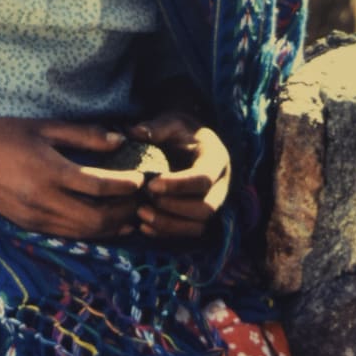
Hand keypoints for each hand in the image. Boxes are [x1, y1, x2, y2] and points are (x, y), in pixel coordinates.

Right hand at [0, 116, 148, 239]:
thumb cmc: (4, 134)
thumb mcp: (43, 127)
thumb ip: (83, 135)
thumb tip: (119, 141)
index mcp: (48, 172)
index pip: (98, 187)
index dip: (124, 186)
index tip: (141, 179)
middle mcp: (43, 201)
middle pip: (96, 218)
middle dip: (124, 212)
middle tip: (143, 200)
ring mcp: (36, 218)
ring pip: (84, 233)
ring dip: (112, 227)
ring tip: (131, 214)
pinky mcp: (30, 227)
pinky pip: (69, 235)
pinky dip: (92, 232)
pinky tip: (105, 222)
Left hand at [129, 113, 229, 240]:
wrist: (189, 140)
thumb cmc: (180, 130)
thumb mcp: (170, 122)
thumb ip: (156, 128)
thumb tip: (135, 132)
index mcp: (216, 158)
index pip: (203, 178)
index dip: (178, 185)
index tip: (150, 184)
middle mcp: (221, 185)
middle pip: (206, 207)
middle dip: (174, 208)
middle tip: (145, 201)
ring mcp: (213, 202)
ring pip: (199, 225)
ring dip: (170, 224)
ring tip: (141, 215)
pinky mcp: (201, 216)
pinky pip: (189, 232)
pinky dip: (167, 233)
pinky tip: (144, 227)